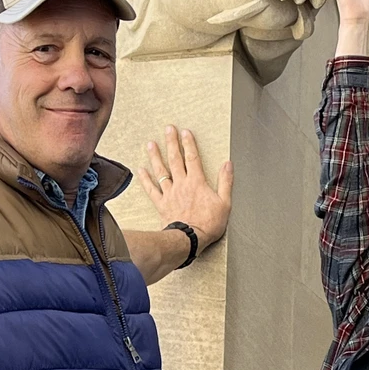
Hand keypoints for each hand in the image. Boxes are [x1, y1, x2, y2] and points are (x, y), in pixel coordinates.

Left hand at [139, 126, 232, 247]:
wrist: (191, 239)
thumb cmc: (208, 223)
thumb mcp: (225, 202)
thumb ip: (226, 181)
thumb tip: (228, 164)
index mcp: (197, 182)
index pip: (193, 158)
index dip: (189, 143)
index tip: (185, 132)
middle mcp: (182, 184)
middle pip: (175, 159)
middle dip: (171, 142)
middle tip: (168, 129)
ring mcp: (170, 193)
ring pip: (161, 171)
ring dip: (156, 156)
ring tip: (151, 144)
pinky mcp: (162, 204)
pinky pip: (152, 189)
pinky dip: (145, 179)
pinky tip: (141, 170)